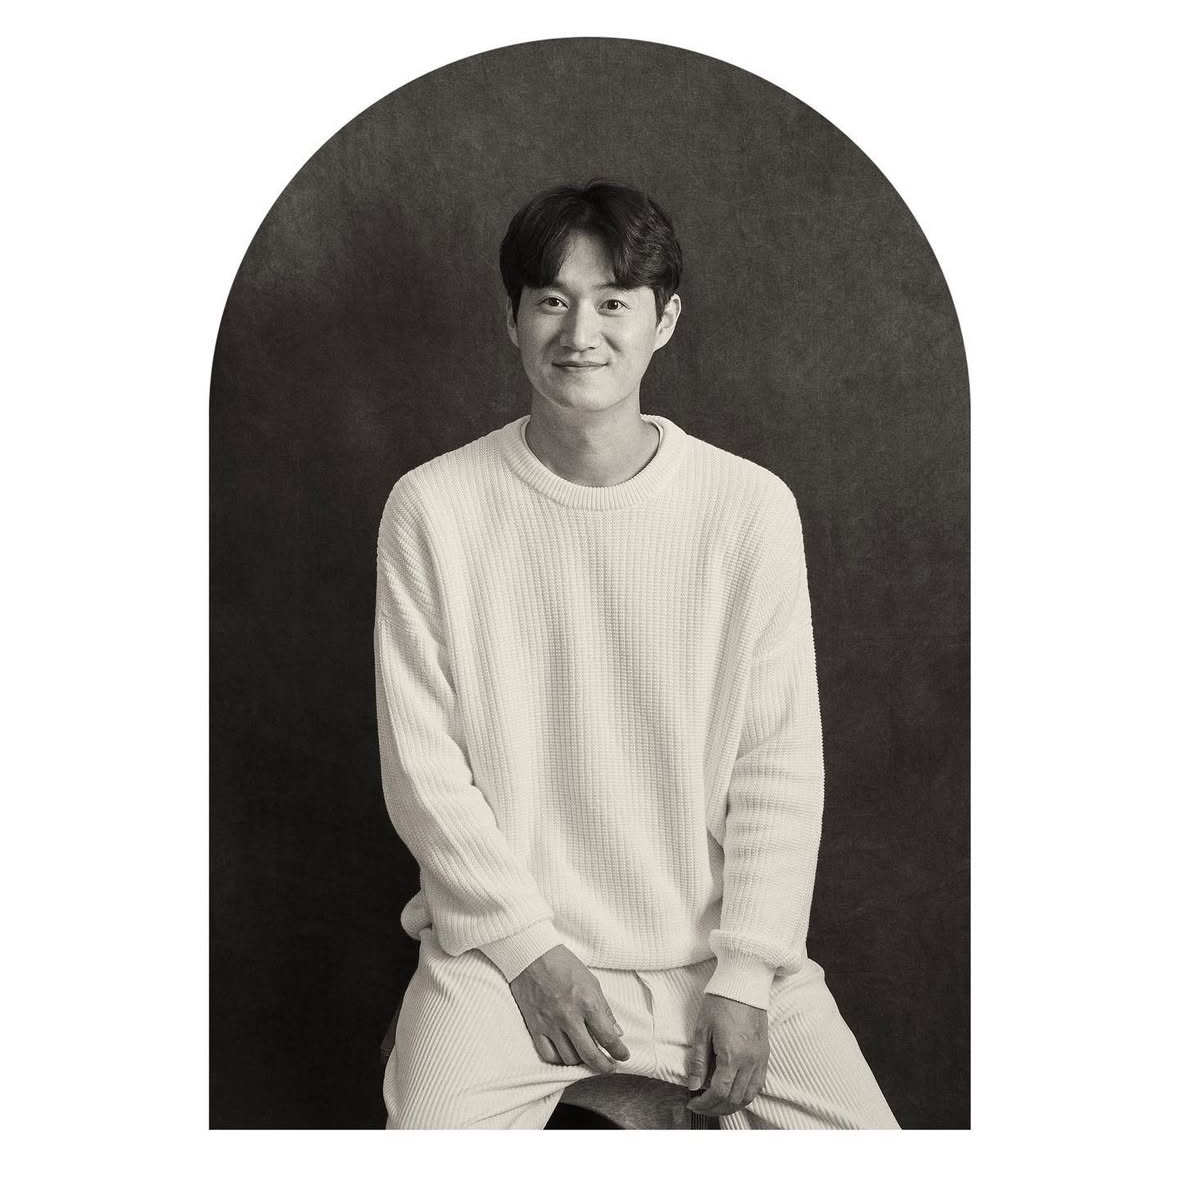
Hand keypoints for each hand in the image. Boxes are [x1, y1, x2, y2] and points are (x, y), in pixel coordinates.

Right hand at [509, 945, 630, 1073]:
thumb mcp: (592, 982)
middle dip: (604, 1066)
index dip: (619, 1051)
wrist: (532, 955)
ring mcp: (550, 1024)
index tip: (623, 1056)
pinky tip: (566, 1054)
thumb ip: (604, 1010)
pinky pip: (548, 1055)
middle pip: (590, 1054)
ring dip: (581, 1061)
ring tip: (587, 1056)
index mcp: (587, 1002)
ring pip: (569, 1058)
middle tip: (609, 1067)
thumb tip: (617, 1033)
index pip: (608, 1037)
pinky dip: (559, 1059)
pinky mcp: (535, 1027)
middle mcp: (569, 1016)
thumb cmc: (564, 964)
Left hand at [685, 993, 768, 1115]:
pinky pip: (758, 1084)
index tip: (693, 1103)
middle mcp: (749, 1061)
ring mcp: (760, 1059)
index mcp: (732, 1054)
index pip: (719, 1091)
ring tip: (716, 1104)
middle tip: (701, 1107)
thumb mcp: (702, 1029)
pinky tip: (733, 1093)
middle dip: (716, 1108)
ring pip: (748, 1096)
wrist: (744, 984)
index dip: (704, 1103)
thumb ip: (699, 1061)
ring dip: (731, 1106)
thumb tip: (693, 1086)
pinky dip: (746, 1095)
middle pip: (734, 1098)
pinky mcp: (765, 1055)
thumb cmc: (720, 1002)